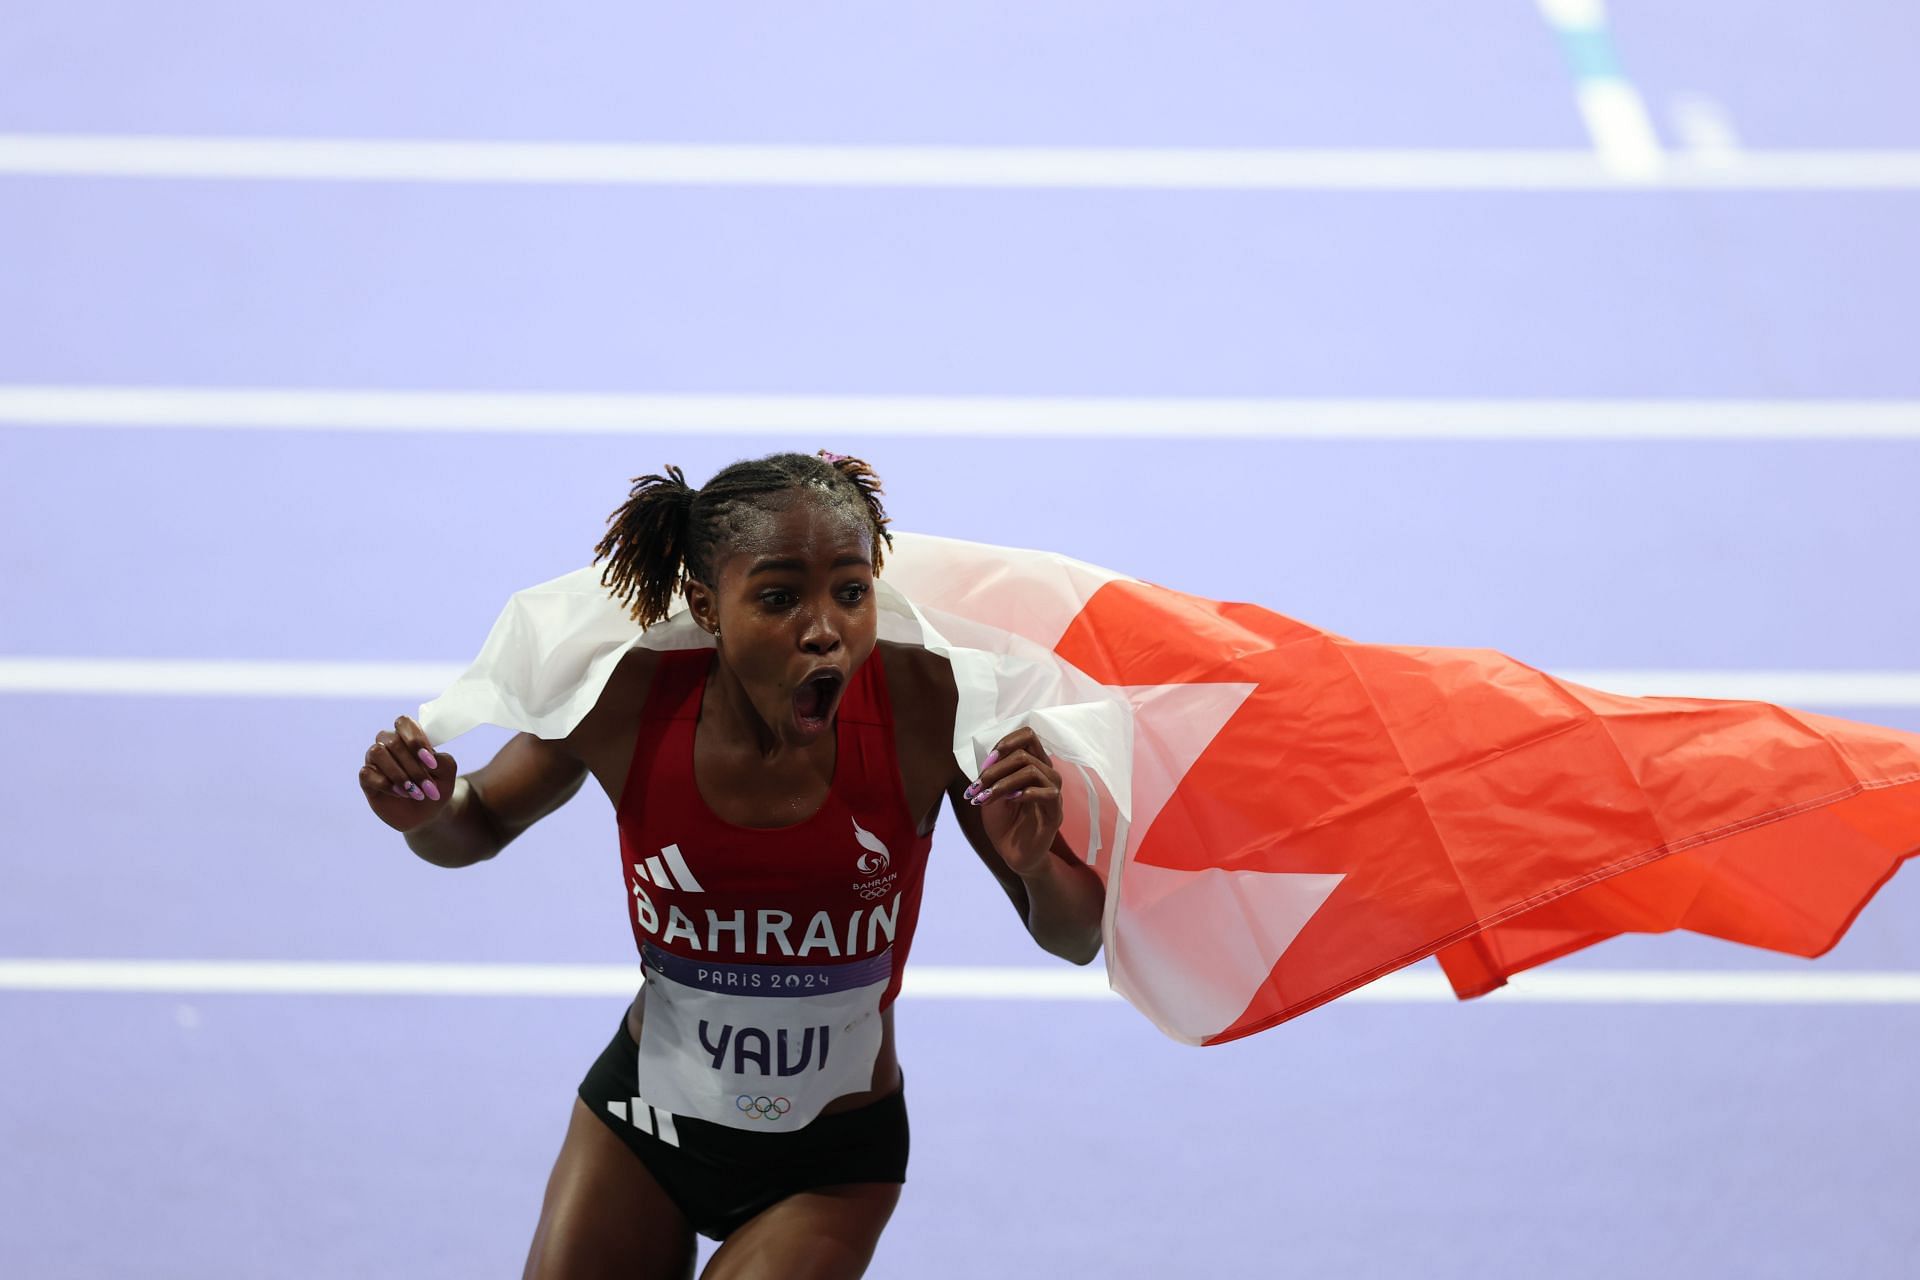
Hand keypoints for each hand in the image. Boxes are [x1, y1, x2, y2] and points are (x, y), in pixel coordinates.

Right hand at [358, 715, 458, 832]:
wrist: (427, 812)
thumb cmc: (437, 787)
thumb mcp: (447, 773)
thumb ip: (442, 760)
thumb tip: (428, 757)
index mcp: (409, 737)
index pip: (404, 723)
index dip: (415, 740)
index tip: (431, 763)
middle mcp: (389, 745)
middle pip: (392, 740)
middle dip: (413, 766)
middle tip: (428, 787)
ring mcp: (376, 761)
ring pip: (377, 752)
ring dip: (398, 774)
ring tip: (415, 792)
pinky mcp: (367, 778)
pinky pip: (366, 773)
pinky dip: (386, 784)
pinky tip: (401, 793)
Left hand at [962, 726, 1062, 878]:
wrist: (1012, 854)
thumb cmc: (1004, 822)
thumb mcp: (992, 792)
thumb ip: (992, 773)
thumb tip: (988, 757)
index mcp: (1033, 766)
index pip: (1029, 736)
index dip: (1007, 742)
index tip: (987, 761)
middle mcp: (1047, 775)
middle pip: (1026, 753)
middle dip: (995, 768)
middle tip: (977, 786)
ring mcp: (1053, 794)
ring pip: (1033, 770)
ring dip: (1004, 781)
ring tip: (986, 796)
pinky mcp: (1055, 814)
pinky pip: (1048, 793)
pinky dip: (1025, 793)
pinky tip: (1010, 801)